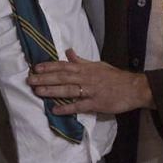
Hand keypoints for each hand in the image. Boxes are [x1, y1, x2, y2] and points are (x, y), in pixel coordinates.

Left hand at [27, 49, 153, 114]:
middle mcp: (86, 78)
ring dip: (52, 91)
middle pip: (62, 77)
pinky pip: (79, 106)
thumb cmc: (115, 76)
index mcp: (86, 68)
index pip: (64, 66)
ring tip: (38, 92)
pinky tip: (55, 110)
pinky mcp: (96, 103)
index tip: (35, 67)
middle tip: (30, 80)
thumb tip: (69, 52)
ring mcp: (91, 91)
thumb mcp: (98, 65)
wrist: (133, 88)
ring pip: (68, 90)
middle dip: (45, 78)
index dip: (49, 66)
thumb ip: (82, 61)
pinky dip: (67, 108)